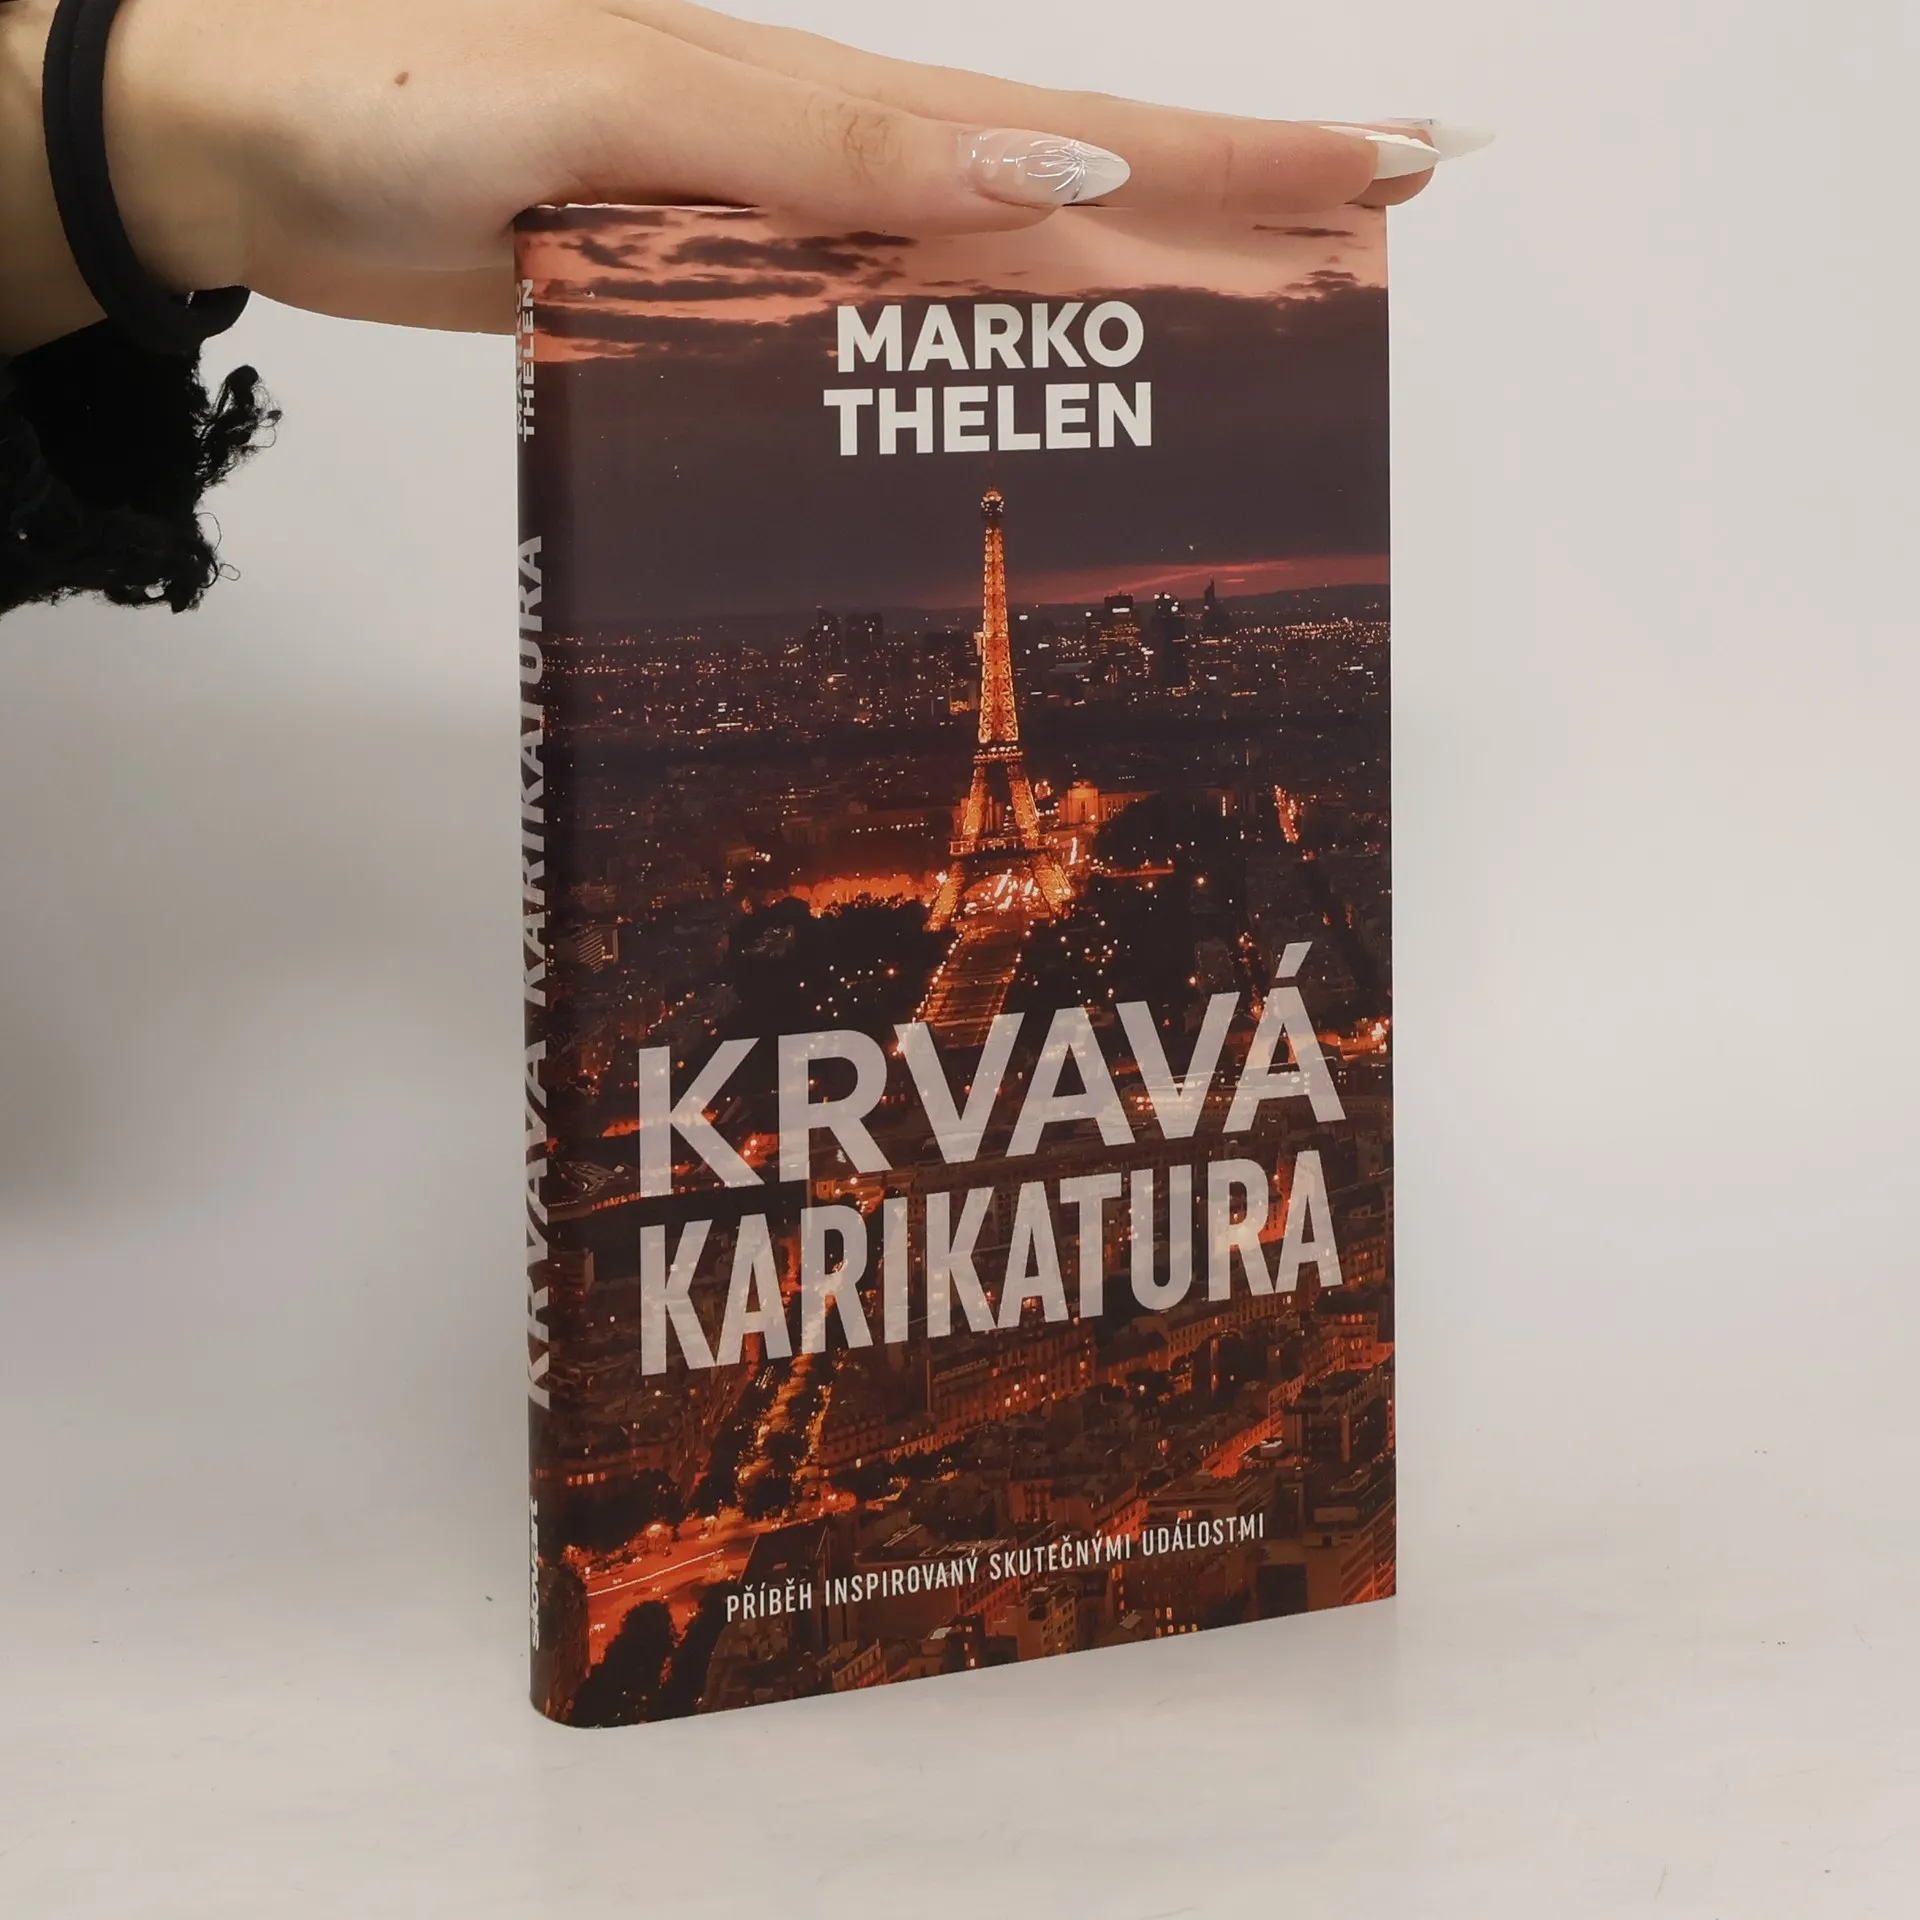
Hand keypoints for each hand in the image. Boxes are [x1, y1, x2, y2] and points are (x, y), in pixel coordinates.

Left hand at [0, 0, 1447, 348]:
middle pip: (1067, 198)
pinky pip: (865, 356)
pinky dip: (955, 388)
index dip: (1240, 149)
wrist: (257, 144)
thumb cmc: (409, 90)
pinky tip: (1001, 432)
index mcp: (833, 102)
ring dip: (1112, 317)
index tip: (1390, 157)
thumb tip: (1050, 180)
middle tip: (1373, 231)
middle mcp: (829, 171)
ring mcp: (777, 246)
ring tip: (1241, 361)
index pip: (1082, 126)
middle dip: (1229, 214)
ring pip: (980, 289)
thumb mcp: (631, 96)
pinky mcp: (713, 313)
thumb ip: (830, 145)